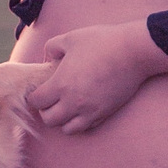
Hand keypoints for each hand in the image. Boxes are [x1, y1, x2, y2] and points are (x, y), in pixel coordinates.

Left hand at [28, 21, 167, 133]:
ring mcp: (90, 111)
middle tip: (51, 99)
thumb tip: (47, 58)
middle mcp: (73, 103)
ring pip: (67, 129)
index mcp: (61, 84)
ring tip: (66, 106)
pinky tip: (82, 108)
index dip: (34, 96)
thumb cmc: (101, 42)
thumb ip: (52, 47)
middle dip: (46, 110)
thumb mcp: (70, 38)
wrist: (134, 52)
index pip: (36, 102)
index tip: (38, 89)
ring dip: (63, 120)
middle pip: (49, 120)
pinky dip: (80, 121)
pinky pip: (86, 127)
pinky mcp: (105, 113)